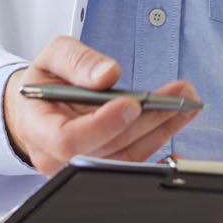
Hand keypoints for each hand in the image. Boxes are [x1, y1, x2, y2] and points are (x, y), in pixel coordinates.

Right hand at [3, 36, 200, 175]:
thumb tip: (106, 74)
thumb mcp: (52, 57)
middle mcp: (58, 156)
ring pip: (128, 154)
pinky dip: (160, 136)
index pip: (69, 140)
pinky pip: (135, 157)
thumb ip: (76, 60)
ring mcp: (82, 165)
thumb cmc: (44, 83)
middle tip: (177, 96)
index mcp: (38, 128)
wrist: (38, 106)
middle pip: (108, 147)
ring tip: (185, 100)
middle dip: (147, 120)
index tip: (131, 103)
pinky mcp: (104, 164)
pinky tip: (178, 117)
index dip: (103, 125)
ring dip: (161, 127)